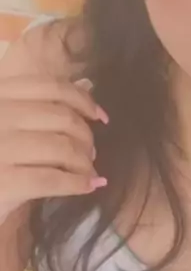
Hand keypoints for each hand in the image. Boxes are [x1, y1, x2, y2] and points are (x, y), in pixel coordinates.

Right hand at [0, 75, 108, 225]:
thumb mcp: (8, 123)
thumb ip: (42, 103)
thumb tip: (87, 84)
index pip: (49, 86)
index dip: (82, 100)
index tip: (101, 117)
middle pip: (61, 117)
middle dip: (85, 136)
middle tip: (91, 153)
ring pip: (61, 147)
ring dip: (84, 162)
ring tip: (89, 172)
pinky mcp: (2, 181)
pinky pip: (52, 179)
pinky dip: (77, 183)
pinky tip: (88, 187)